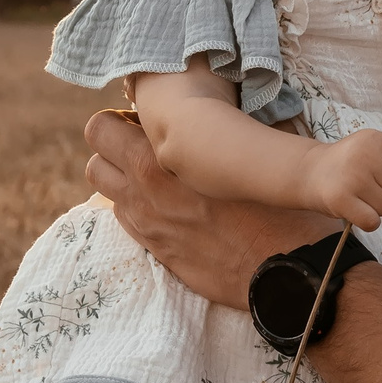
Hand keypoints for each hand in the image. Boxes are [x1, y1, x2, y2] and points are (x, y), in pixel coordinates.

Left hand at [86, 109, 328, 307]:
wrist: (287, 270)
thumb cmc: (282, 208)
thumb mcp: (260, 152)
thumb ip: (229, 129)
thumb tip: (224, 111)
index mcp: (165, 160)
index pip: (103, 128)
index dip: (127, 120)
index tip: (155, 121)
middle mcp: (145, 191)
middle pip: (94, 159)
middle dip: (114, 147)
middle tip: (149, 145)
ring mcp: (148, 224)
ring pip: (105, 191)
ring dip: (122, 177)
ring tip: (158, 176)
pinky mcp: (158, 250)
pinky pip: (126, 220)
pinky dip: (138, 207)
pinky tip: (172, 206)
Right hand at [301, 130, 381, 230]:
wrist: (310, 173)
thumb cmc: (351, 160)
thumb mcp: (378, 148)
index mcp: (375, 139)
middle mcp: (363, 156)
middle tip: (366, 182)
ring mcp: (351, 178)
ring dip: (376, 206)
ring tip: (359, 194)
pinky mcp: (340, 200)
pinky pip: (372, 221)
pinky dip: (367, 221)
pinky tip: (356, 209)